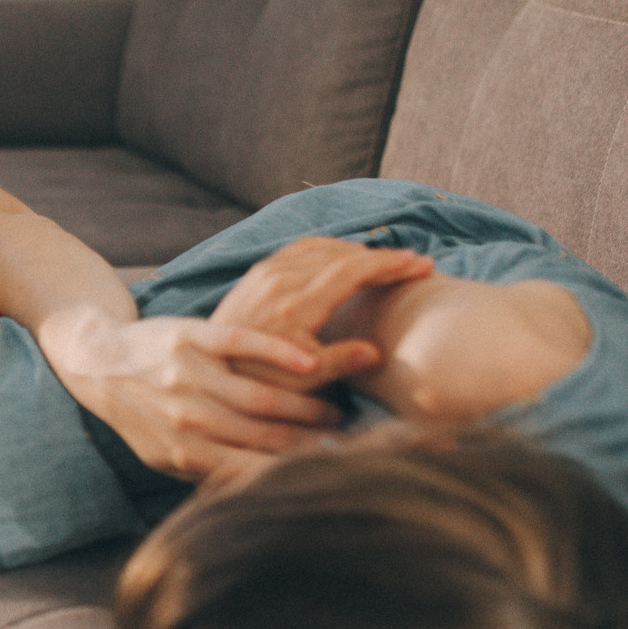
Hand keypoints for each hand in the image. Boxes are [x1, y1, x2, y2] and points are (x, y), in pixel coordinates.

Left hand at [40, 311, 342, 483]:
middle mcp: (187, 417)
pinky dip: (281, 354)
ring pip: (264, 398)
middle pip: (268, 437)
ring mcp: (189, 375)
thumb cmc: (139, 414)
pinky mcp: (193, 337)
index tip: (332, 479)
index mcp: (184, 453)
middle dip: (313, 445)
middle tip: (350, 446)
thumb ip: (207, 474)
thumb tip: (256, 499)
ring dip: (308, 407)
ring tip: (335, 412)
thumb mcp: (163, 454)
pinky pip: (245, 345)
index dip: (296, 476)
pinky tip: (312, 362)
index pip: (253, 471)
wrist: (97, 359)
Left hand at [209, 237, 433, 390]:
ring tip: (383, 262)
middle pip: (341, 254)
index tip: (421, 265)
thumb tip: (376, 352)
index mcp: (297, 302)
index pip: (354, 270)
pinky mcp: (254, 274)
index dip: (390, 265)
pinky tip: (342, 260)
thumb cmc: (259, 381)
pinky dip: (327, 249)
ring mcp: (264, 272)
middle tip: (411, 264)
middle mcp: (280, 279)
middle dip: (380, 257)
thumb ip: (341, 362)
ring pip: (320, 246)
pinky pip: (299, 249)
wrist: (206, 372)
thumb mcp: (304, 382)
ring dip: (355, 251)